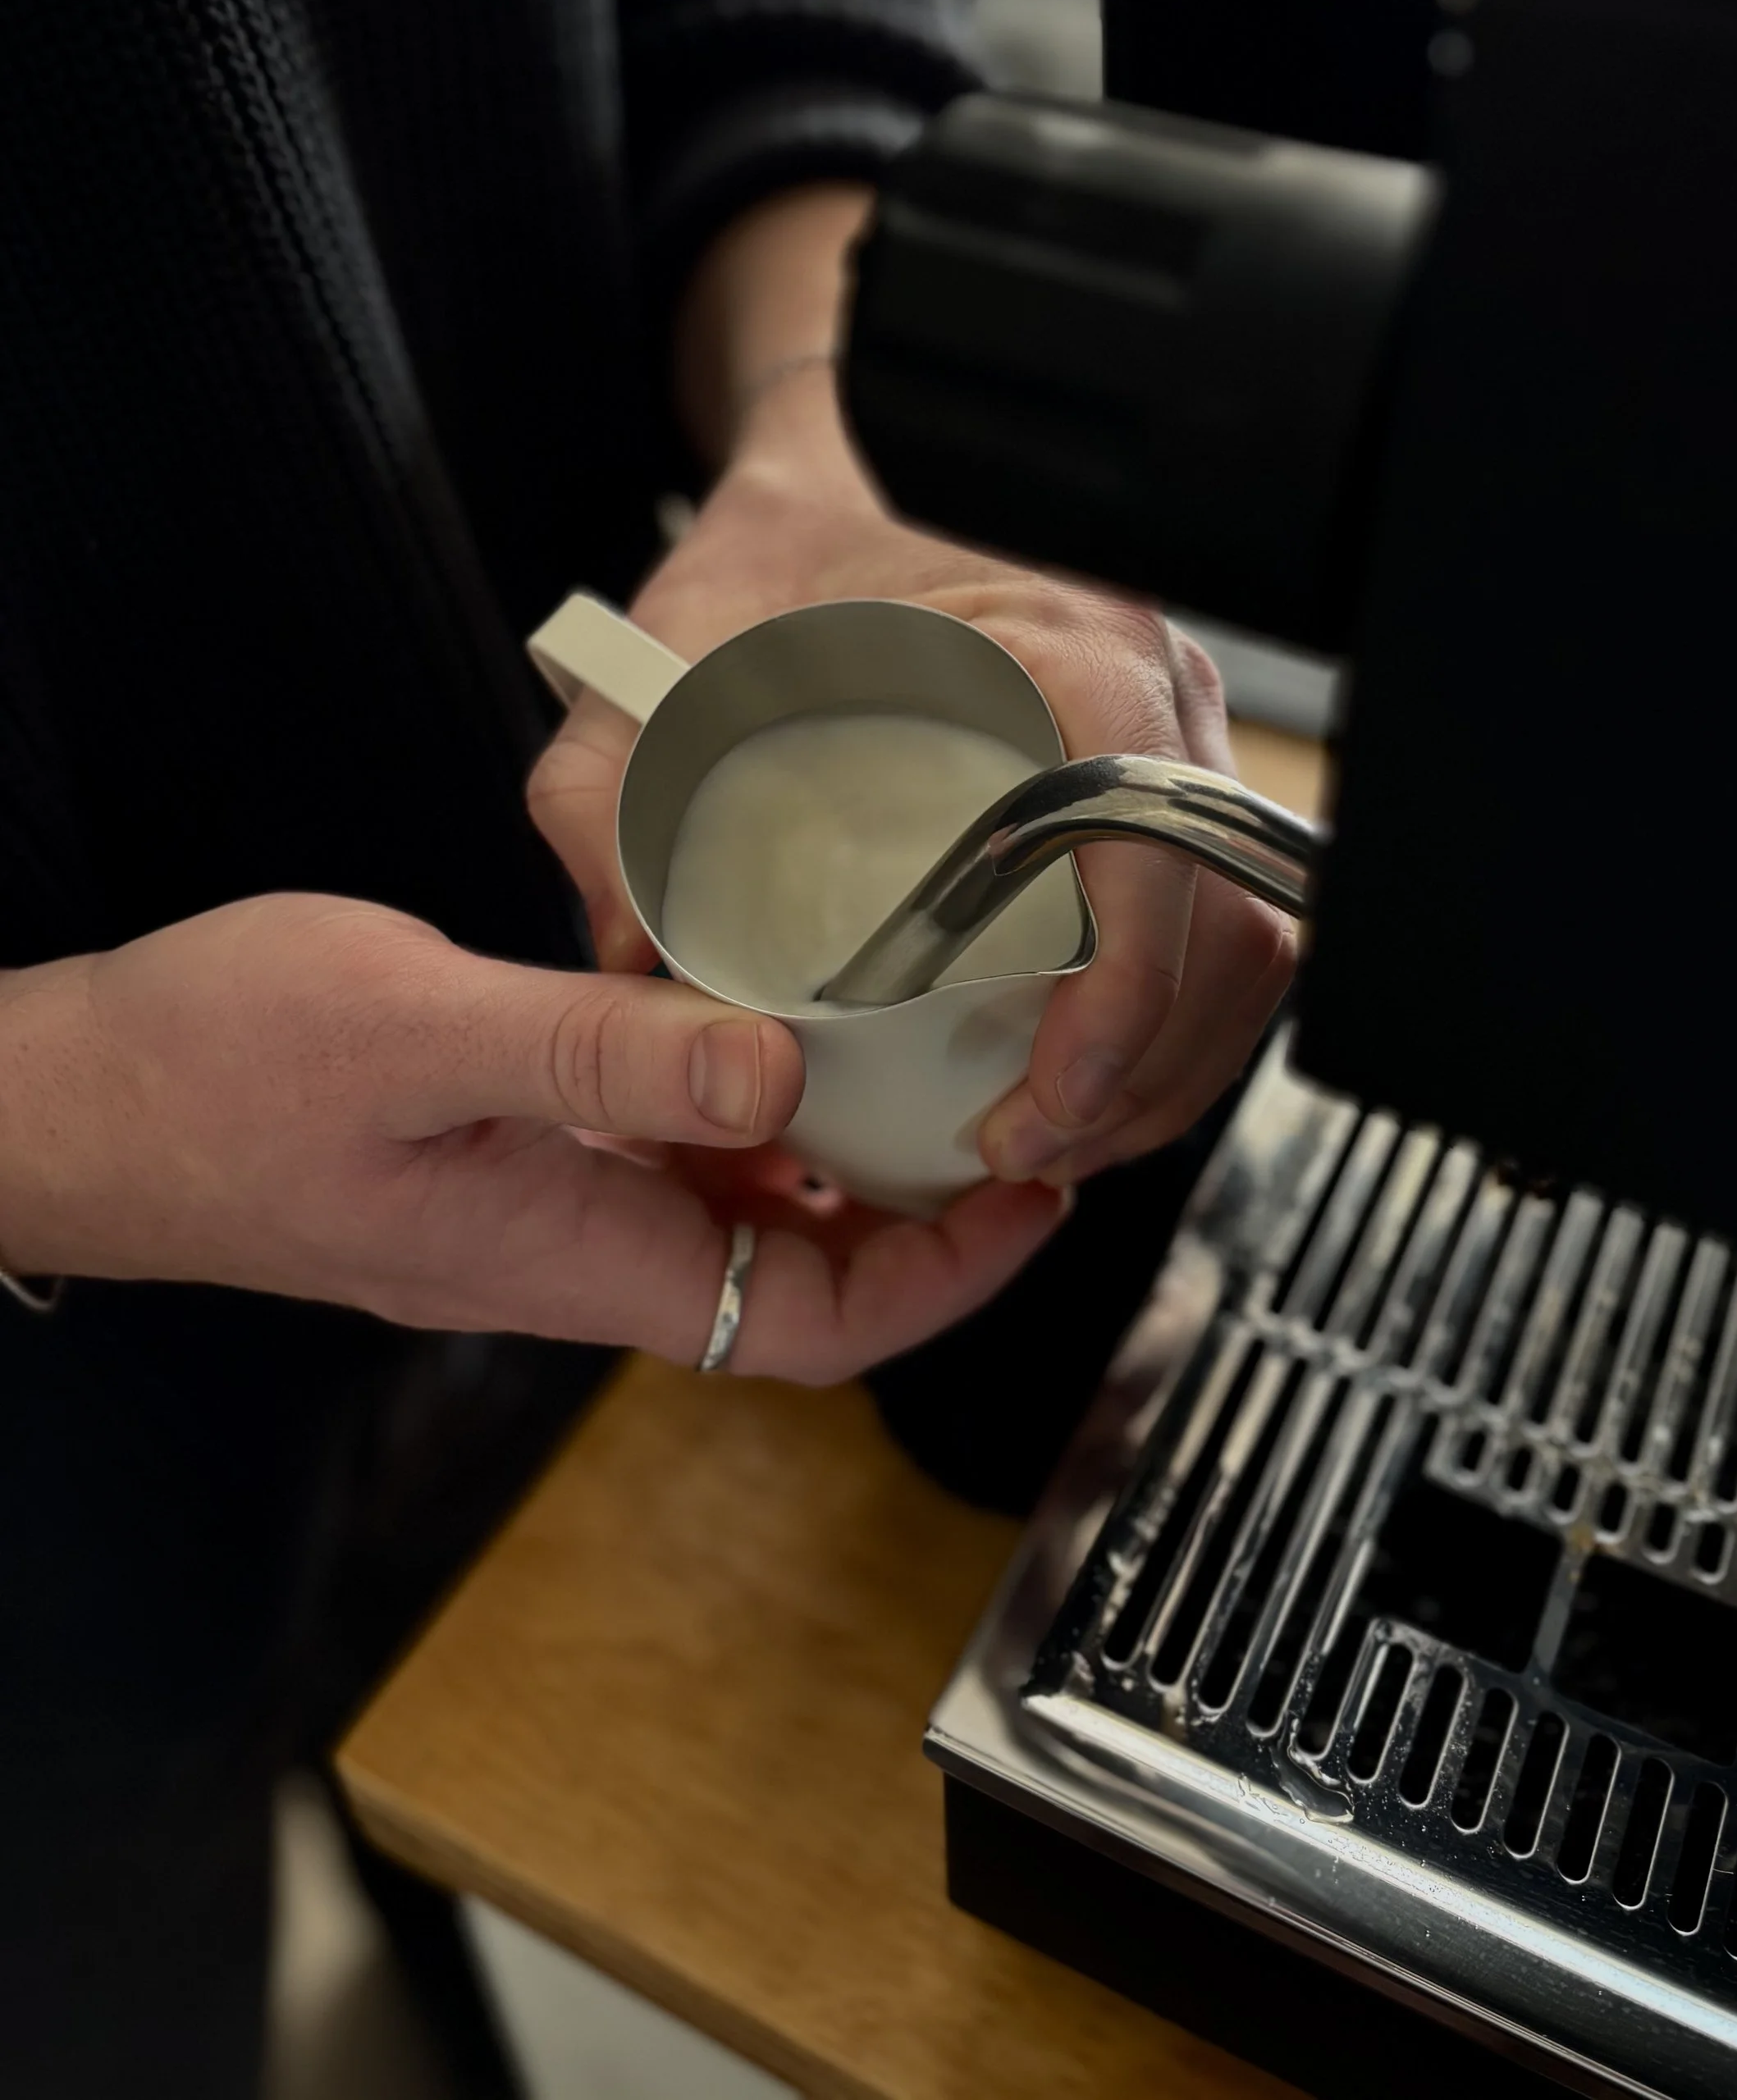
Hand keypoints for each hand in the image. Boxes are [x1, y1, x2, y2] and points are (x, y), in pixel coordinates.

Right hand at [0, 896, 1066, 1378]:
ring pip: (726, 1214)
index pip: (807, 1325)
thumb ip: (599, 1054)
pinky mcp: (498, 1160)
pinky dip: (727, 1102)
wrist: (71, 1099)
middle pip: (790, 1278)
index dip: (938, 1276)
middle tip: (999, 1105)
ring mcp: (531, 1212)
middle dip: (911, 1208)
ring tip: (912, 1054)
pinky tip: (750, 1022)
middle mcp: (565, 1252)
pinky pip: (654, 1155)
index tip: (1030, 1194)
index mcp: (567, 1253)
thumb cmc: (208, 1076)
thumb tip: (774, 1072)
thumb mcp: (416, 1036)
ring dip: (824, 1151)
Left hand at [529, 370, 1296, 1193]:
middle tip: (1027, 1152)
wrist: (837, 475)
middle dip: (1142, 1078)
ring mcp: (1178, 728)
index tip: (1037, 1106)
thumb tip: (634, 956)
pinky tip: (1083, 1073)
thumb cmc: (775, 554)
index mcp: (1063, 649)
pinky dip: (1168, 1017)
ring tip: (1053, 1137)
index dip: (1121, 1013)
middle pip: (1227, 924)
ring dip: (1167, 1063)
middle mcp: (1152, 684)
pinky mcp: (1168, 769)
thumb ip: (609, 796)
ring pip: (1245, 934)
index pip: (1156, 857)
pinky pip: (1219, 915)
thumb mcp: (664, 660)